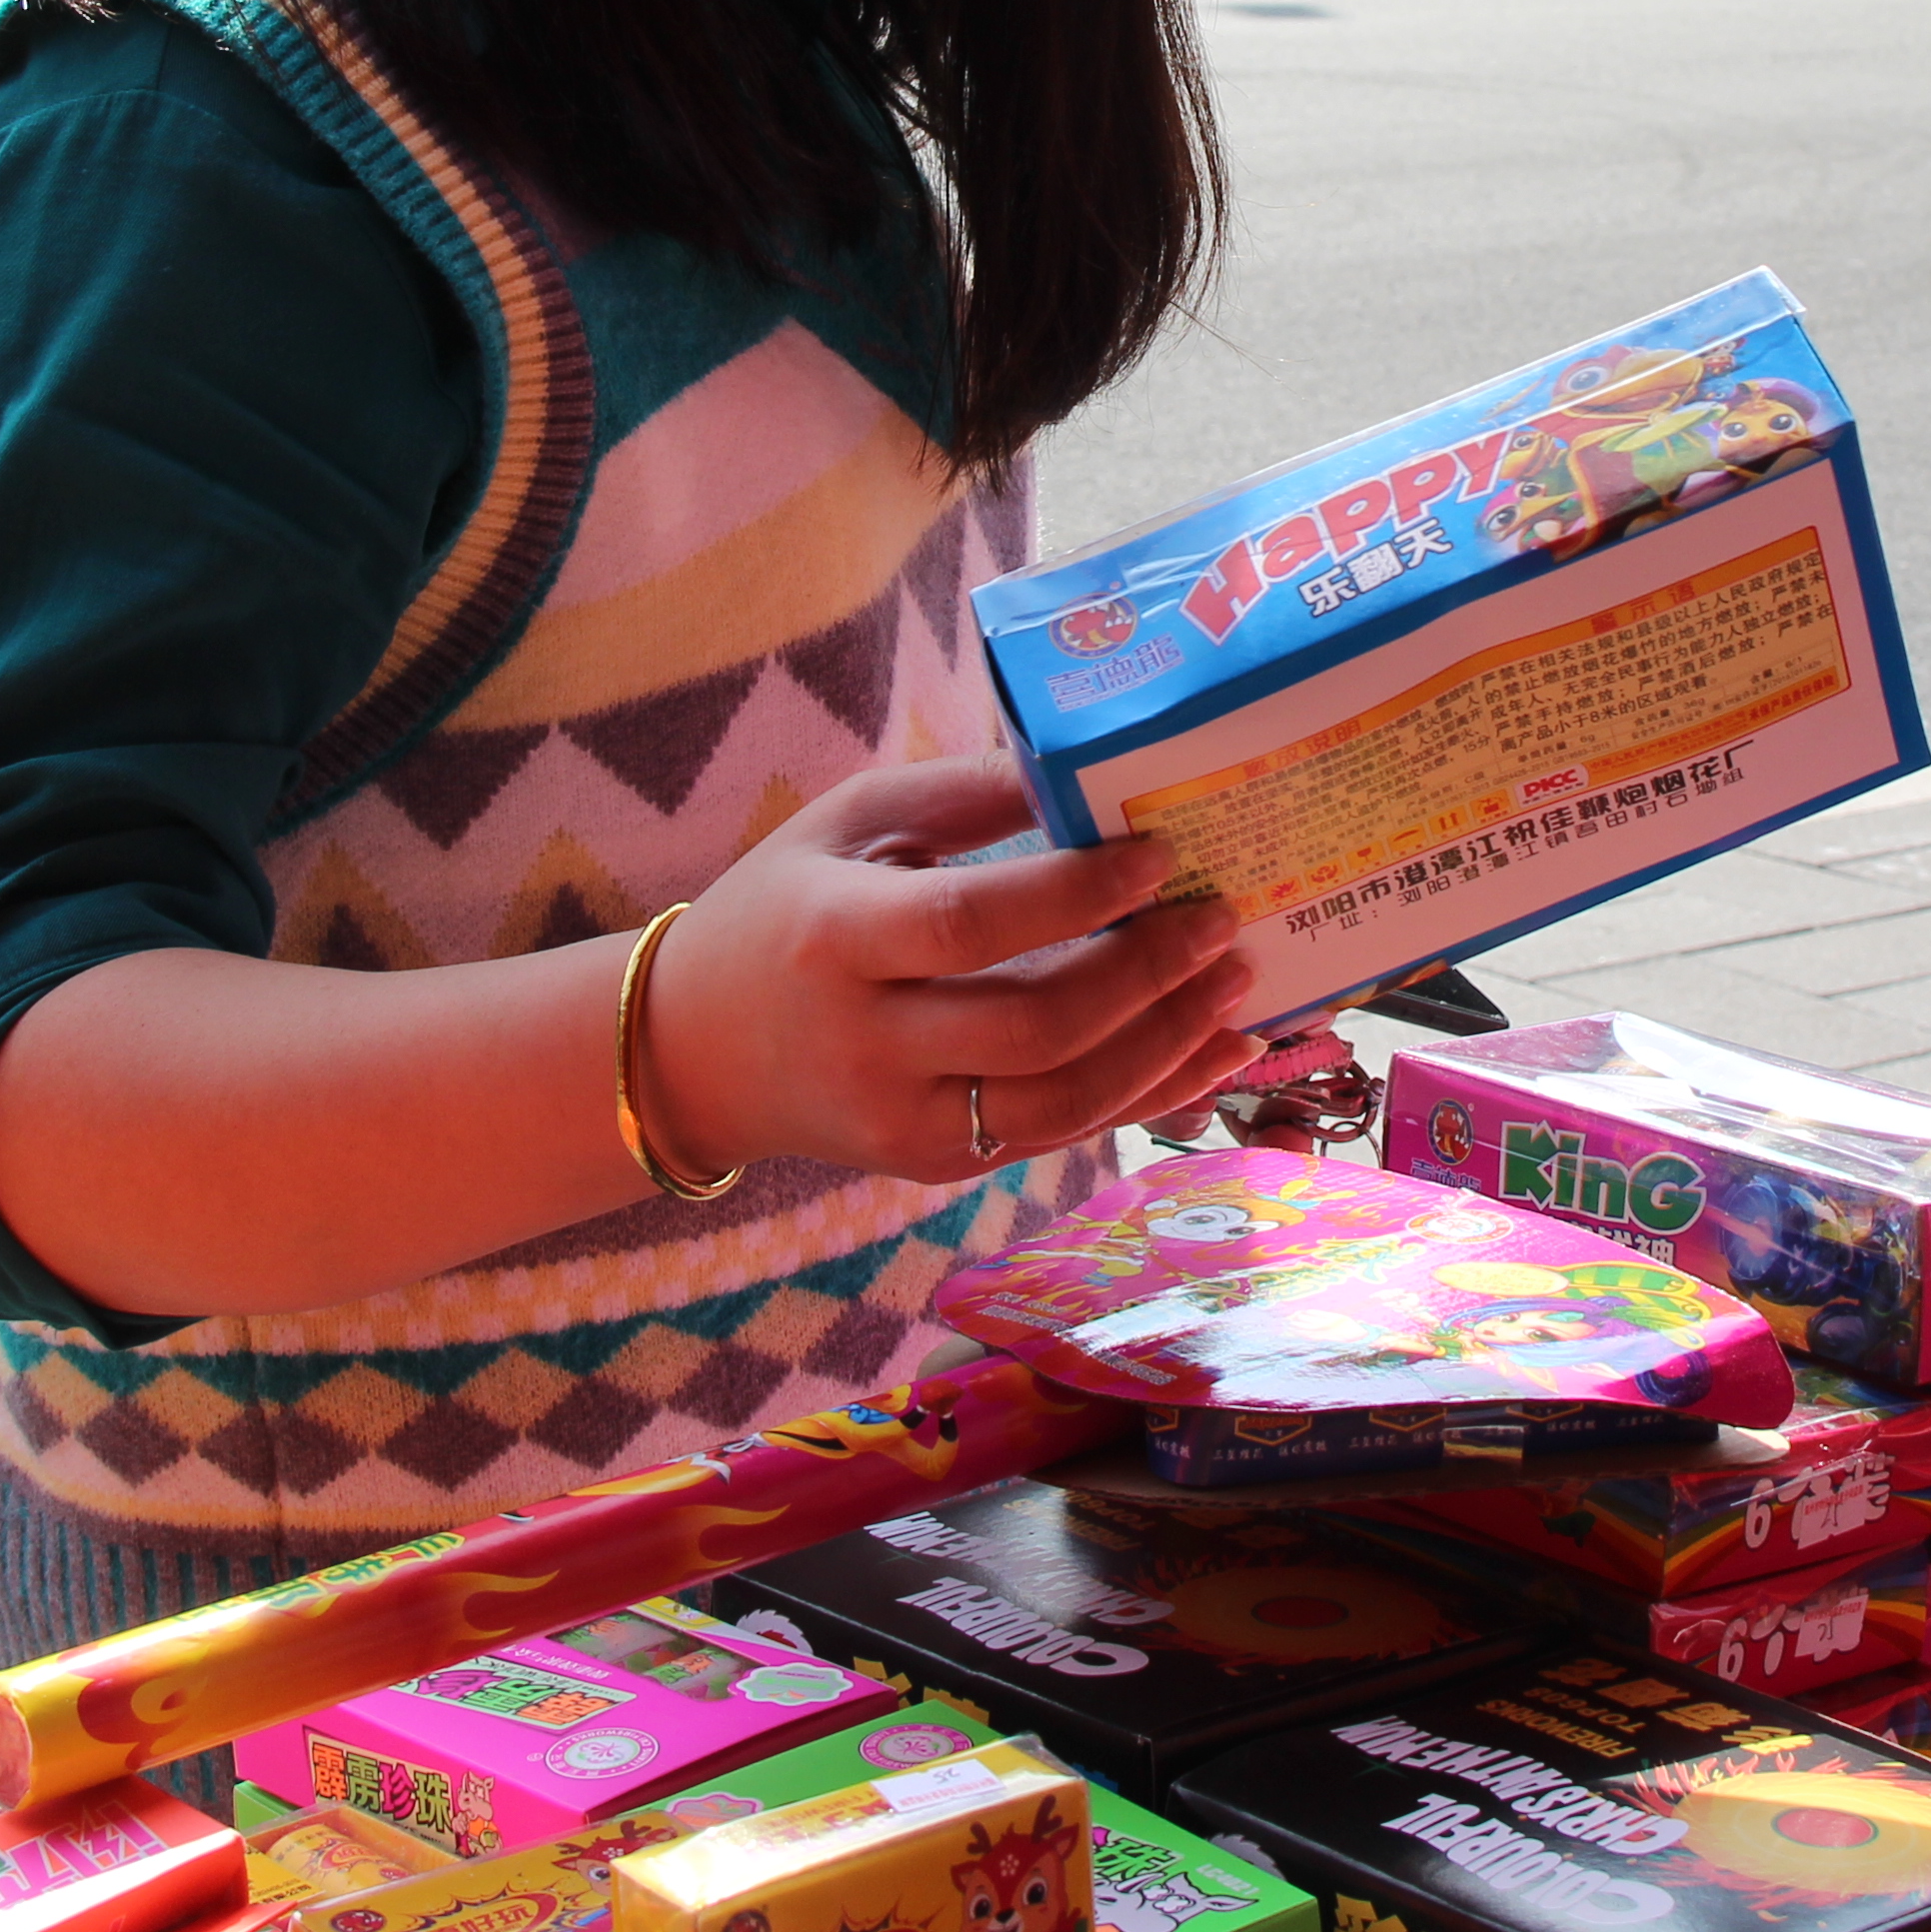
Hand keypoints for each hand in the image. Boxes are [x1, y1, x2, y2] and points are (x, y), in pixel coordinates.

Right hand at [636, 755, 1258, 1185]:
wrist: (695, 1051)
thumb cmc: (787, 909)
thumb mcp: (851, 822)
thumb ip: (966, 794)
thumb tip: (1092, 767)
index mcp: (835, 937)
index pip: (970, 923)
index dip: (1077, 892)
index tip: (1161, 854)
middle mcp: (866, 1043)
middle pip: (1035, 1025)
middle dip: (1147, 975)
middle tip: (1221, 920)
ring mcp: (900, 1119)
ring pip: (1062, 1102)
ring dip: (1167, 1045)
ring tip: (1235, 984)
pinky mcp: (933, 1164)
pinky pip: (1058, 1137)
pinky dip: (1147, 1096)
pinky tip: (1211, 1051)